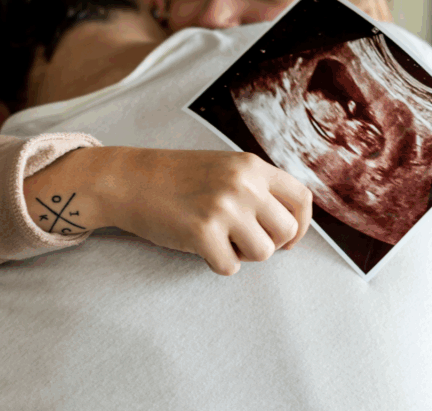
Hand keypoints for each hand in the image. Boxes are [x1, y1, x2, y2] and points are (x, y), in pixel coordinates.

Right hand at [24, 146, 312, 275]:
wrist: (129, 179)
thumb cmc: (176, 178)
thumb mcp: (224, 168)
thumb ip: (256, 188)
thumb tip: (290, 226)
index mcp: (252, 166)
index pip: (302, 199)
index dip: (301, 225)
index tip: (285, 238)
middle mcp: (243, 184)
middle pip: (286, 231)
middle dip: (269, 244)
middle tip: (243, 240)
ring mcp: (224, 207)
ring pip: (263, 252)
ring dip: (243, 255)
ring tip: (219, 240)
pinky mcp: (202, 232)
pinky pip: (229, 266)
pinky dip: (216, 263)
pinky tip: (200, 246)